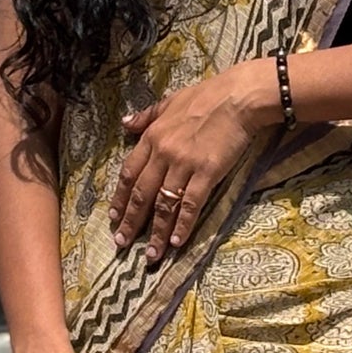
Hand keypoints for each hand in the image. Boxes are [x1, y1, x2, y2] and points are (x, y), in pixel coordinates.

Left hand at [111, 62, 274, 261]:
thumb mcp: (169, 102)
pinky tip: (177, 243)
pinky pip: (190, 204)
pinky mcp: (206, 173)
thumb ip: (146, 116)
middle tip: (122, 244)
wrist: (237, 98)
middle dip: (131, 222)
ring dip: (156, 233)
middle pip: (141, 194)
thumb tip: (124, 123)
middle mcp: (163, 154)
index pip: (129, 174)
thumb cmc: (206, 96)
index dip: (120, 198)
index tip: (114, 218)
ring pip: (163, 205)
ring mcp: (184, 165)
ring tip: (150, 256)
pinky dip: (182, 225)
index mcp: (152, 138)